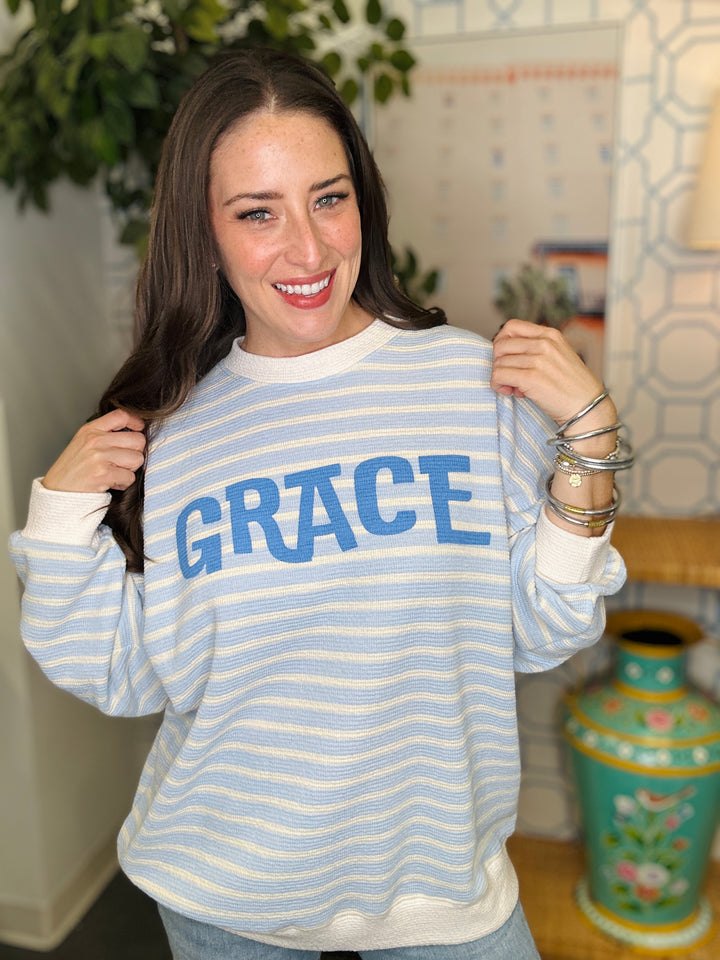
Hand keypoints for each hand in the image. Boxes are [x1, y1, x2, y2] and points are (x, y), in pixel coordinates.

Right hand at [42, 409, 145, 493]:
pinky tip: (110, 482)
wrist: (57, 491)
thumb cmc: (72, 469)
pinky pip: (130, 477)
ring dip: (130, 469)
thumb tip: (133, 432)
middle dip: (135, 453)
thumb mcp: (82, 443)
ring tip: (115, 472)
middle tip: (121, 462)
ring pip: (137, 459)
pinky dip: (123, 483)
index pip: (122, 415)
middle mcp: (95, 440)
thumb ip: (104, 434)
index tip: (139, 429)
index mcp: (90, 430)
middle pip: (138, 440)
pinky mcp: (104, 473)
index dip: (136, 422)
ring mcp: (99, 456)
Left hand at [491, 318, 605, 424]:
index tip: (505, 358)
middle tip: (510, 376)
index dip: (501, 342)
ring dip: (501, 378)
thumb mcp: (559, 355)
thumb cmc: (572, 386)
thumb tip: (505, 351)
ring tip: (516, 388)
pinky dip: (498, 385)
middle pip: (501, 345)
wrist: (587, 407)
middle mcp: (544, 343)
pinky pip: (498, 375)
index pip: (511, 326)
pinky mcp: (531, 378)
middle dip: (499, 362)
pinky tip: (512, 392)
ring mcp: (538, 360)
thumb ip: (537, 348)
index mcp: (550, 335)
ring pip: (498, 363)